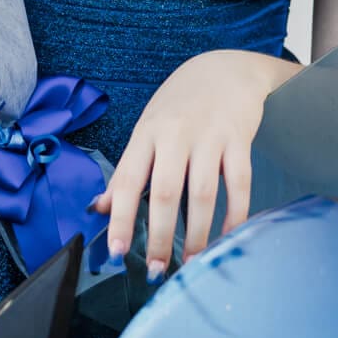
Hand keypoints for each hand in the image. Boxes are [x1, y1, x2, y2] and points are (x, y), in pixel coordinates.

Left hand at [88, 50, 295, 277]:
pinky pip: (239, 184)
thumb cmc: (180, 105)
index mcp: (146, 134)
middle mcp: (175, 134)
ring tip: (192, 263)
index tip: (116, 251)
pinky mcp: (239, 138)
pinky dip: (235, 214)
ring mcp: (209, 136)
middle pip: (164, 192)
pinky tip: (228, 237)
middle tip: (157, 269)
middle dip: (159, 236)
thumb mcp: (148, 129)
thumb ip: (129, 169)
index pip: (127, 180)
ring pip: (201, 194)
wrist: (226, 68)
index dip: (119, 218)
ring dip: (196, 234)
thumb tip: (99, 207)